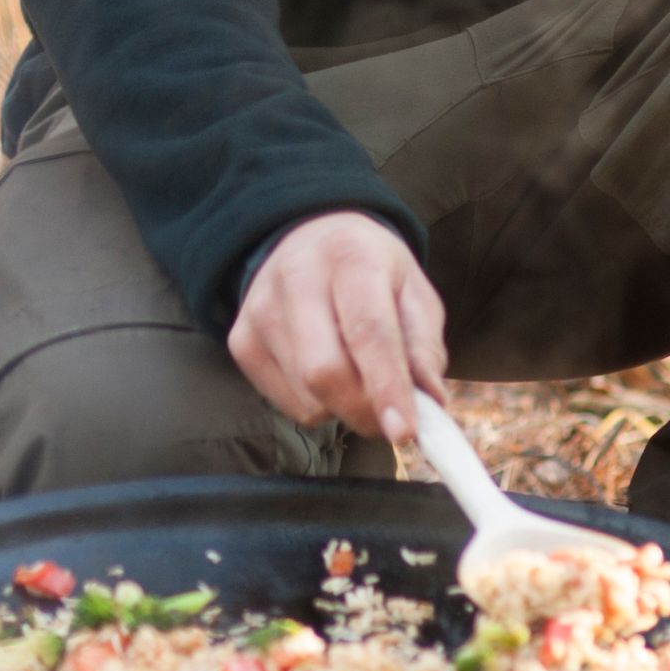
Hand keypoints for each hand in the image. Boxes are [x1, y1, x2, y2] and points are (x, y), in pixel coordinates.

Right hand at [226, 210, 448, 438]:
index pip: (367, 331)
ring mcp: (260, 309)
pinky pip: (287, 403)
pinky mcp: (240, 339)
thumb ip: (424, 347)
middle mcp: (296, 276)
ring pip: (307, 395)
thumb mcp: (414, 294)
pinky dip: (319, 406)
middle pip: (324, 370)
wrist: (310, 239)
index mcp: (351, 256)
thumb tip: (429, 401)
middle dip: (365, 410)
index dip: (387, 386)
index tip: (404, 431)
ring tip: (358, 378)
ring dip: (344, 408)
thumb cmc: (372, 272)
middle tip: (391, 419)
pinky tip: (327, 375)